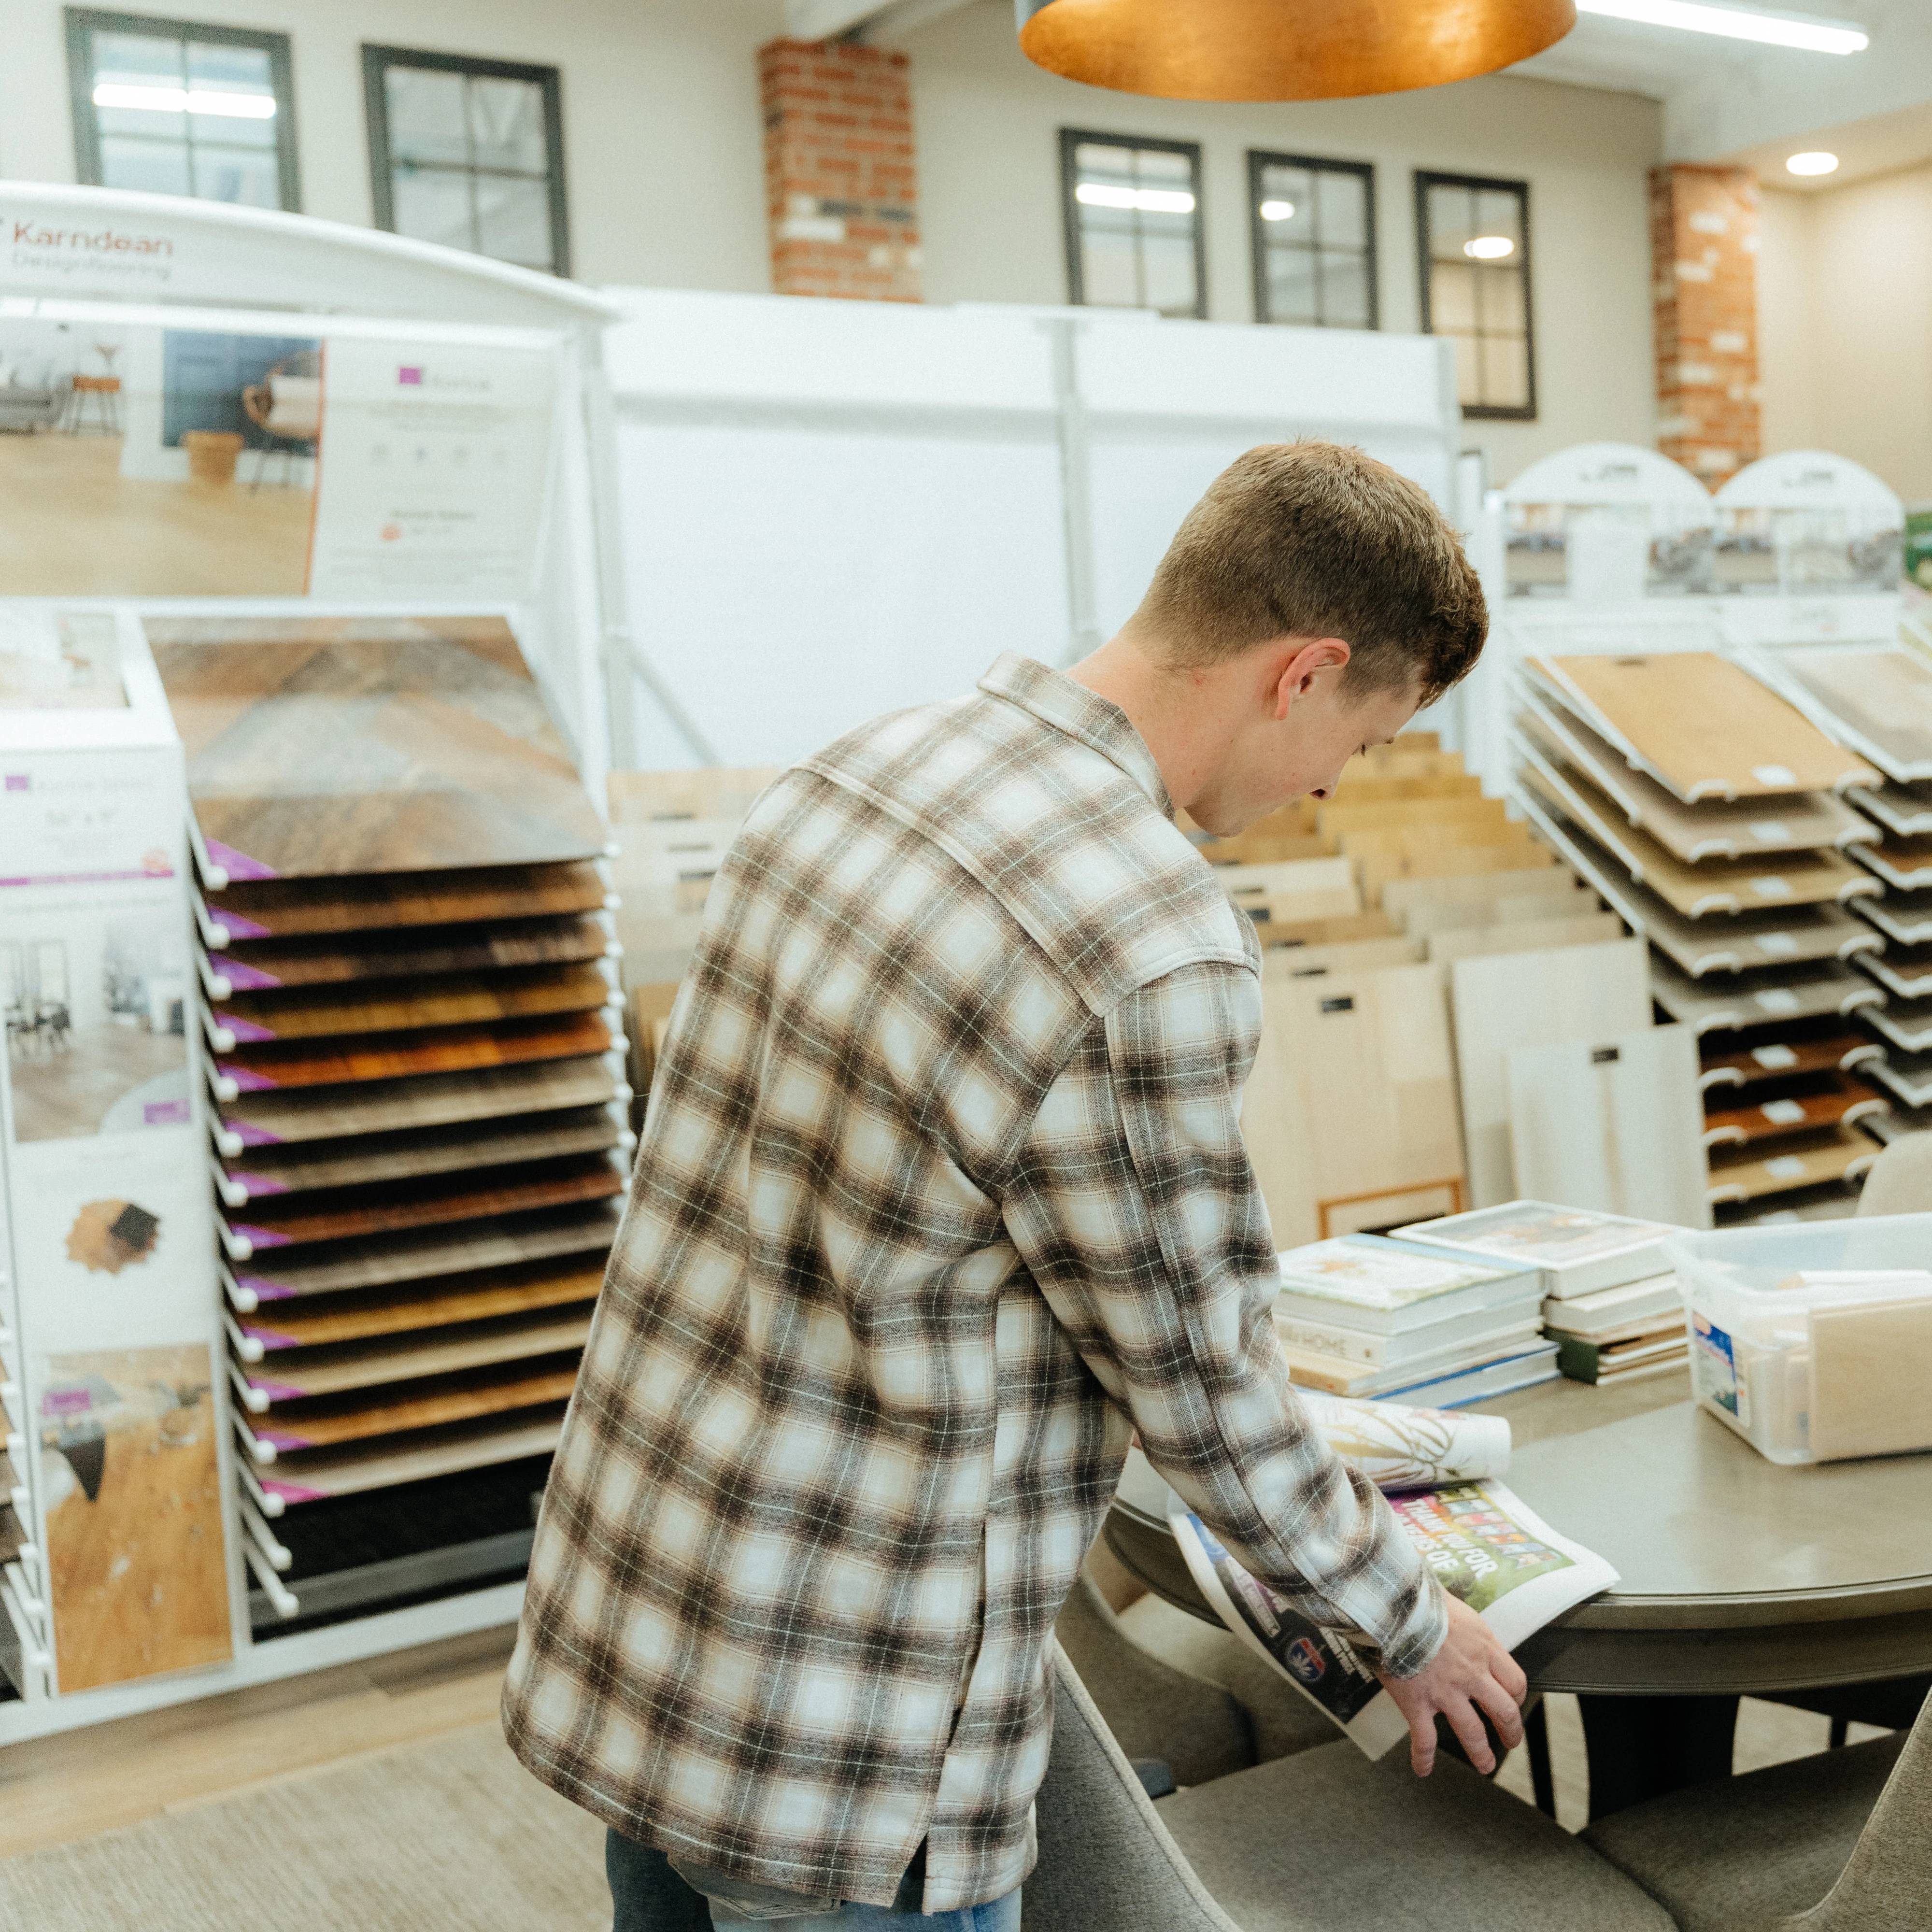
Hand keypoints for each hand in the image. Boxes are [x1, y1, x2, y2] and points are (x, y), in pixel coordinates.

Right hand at [1374, 1595, 1527, 1776]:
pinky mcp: (1417, 1702)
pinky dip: (1423, 1758)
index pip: (1515, 1681)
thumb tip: (1455, 1619)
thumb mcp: (1453, 1604)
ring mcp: (1445, 1691)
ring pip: (1473, 1733)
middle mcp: (1471, 1673)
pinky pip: (1424, 1740)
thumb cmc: (1419, 1596)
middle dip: (1510, 1732)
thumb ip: (1462, 1624)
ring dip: (1481, 1754)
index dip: (1517, 1697)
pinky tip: (1423, 1770)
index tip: (1513, 1702)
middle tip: (1509, 1741)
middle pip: (1503, 1712)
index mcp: (1483, 1647)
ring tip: (1485, 1766)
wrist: (1391, 1603)